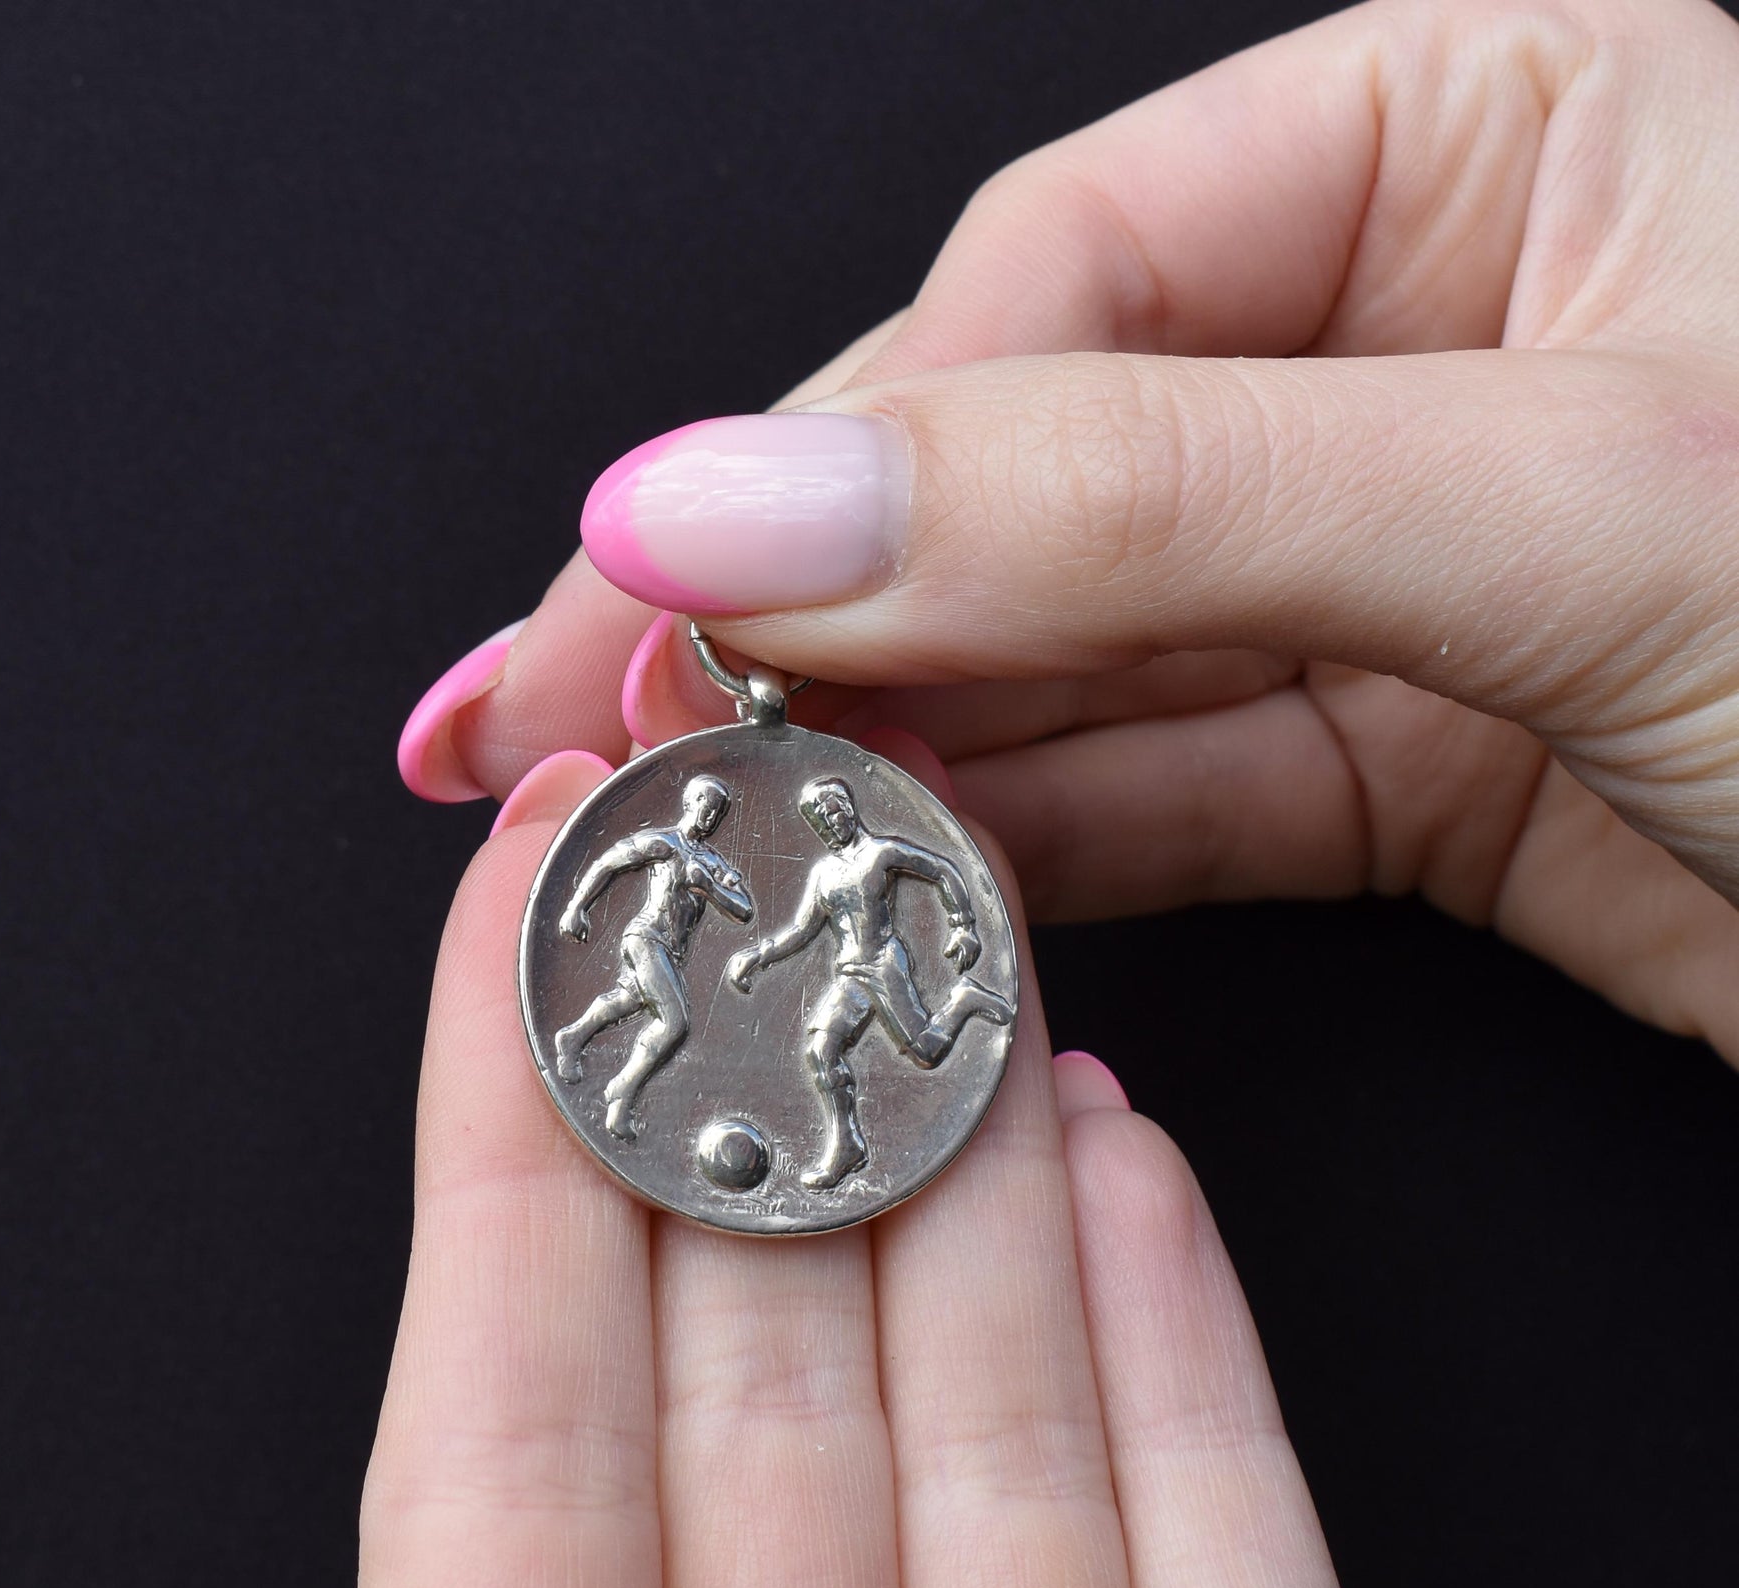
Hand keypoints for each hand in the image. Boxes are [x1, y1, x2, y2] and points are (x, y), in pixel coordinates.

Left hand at [316, 767, 1406, 1587]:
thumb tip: (491, 1310)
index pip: (504, 1453)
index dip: (516, 1143)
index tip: (531, 883)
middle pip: (773, 1433)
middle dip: (787, 1121)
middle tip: (795, 878)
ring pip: (1012, 1497)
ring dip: (995, 1207)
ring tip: (970, 969)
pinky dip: (1197, 1414)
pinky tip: (1140, 1199)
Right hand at [412, 0, 1738, 1069]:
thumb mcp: (1573, 493)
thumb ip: (1141, 496)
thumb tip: (746, 490)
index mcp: (1479, 135)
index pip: (1053, 283)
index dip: (845, 452)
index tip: (661, 588)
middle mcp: (1413, 338)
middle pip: (1015, 469)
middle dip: (796, 614)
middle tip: (573, 734)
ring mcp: (1396, 566)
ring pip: (1066, 655)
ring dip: (884, 754)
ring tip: (683, 838)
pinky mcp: (1412, 763)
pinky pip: (1160, 792)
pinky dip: (1023, 855)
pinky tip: (886, 895)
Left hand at [945, 920, 979, 970]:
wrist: (965, 924)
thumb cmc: (957, 933)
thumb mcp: (950, 942)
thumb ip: (948, 951)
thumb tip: (947, 956)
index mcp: (966, 952)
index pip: (962, 964)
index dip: (959, 969)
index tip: (957, 972)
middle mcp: (973, 952)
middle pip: (968, 964)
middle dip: (964, 968)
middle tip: (960, 971)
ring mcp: (977, 949)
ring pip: (973, 960)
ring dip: (969, 964)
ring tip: (965, 967)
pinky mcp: (979, 946)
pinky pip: (976, 956)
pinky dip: (973, 959)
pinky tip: (970, 960)